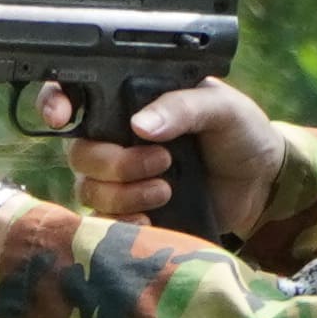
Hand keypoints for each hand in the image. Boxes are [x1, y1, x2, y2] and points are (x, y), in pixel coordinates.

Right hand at [63, 80, 287, 239]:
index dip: (54, 104)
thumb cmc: (241, 134)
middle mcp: (117, 138)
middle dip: (114, 162)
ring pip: (89, 188)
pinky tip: (153, 218)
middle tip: (161, 161)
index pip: (74, 95)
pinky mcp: (131, 212)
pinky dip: (125, 222)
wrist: (262, 185)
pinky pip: (104, 222)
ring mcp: (121, 178)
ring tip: (166, 189)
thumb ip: (183, 106)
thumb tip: (141, 125)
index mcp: (131, 103)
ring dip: (126, 193)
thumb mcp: (220, 108)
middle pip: (79, 152)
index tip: (62, 118)